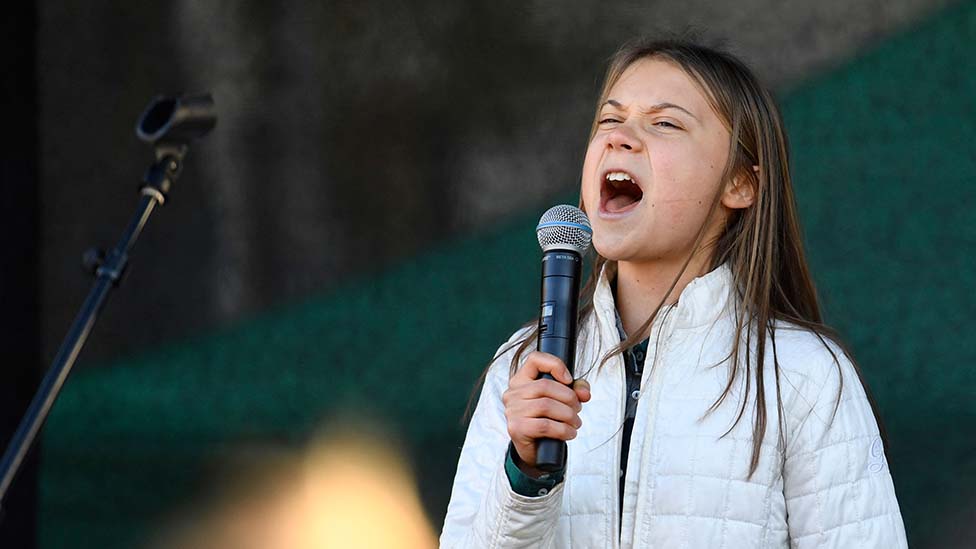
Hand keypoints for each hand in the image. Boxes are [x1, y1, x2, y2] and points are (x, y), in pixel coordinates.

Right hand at [502, 351, 591, 476]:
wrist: (535, 450)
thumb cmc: (547, 419)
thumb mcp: (562, 401)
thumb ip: (576, 390)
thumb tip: (584, 393)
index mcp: (521, 380)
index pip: (535, 359)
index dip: (555, 365)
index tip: (569, 380)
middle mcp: (513, 393)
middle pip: (545, 385)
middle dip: (569, 397)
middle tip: (577, 409)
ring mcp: (513, 411)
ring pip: (546, 405)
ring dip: (568, 415)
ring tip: (575, 423)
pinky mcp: (516, 428)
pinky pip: (545, 425)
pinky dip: (563, 430)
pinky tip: (569, 433)